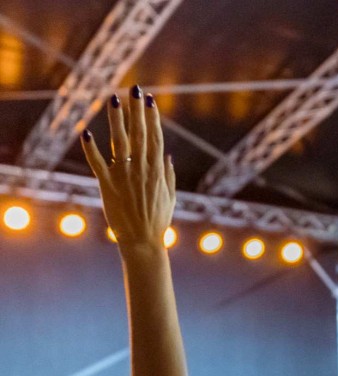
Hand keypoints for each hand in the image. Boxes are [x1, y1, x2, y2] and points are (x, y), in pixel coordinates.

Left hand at [80, 87, 175, 249]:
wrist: (143, 242)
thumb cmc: (157, 221)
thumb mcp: (170, 197)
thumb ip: (169, 176)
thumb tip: (167, 156)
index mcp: (156, 171)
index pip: (155, 138)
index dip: (152, 117)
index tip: (150, 99)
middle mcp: (141, 169)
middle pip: (139, 134)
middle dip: (136, 110)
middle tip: (134, 88)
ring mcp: (124, 176)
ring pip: (120, 142)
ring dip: (116, 119)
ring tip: (113, 98)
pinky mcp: (108, 186)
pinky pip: (98, 164)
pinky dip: (91, 149)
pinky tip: (86, 133)